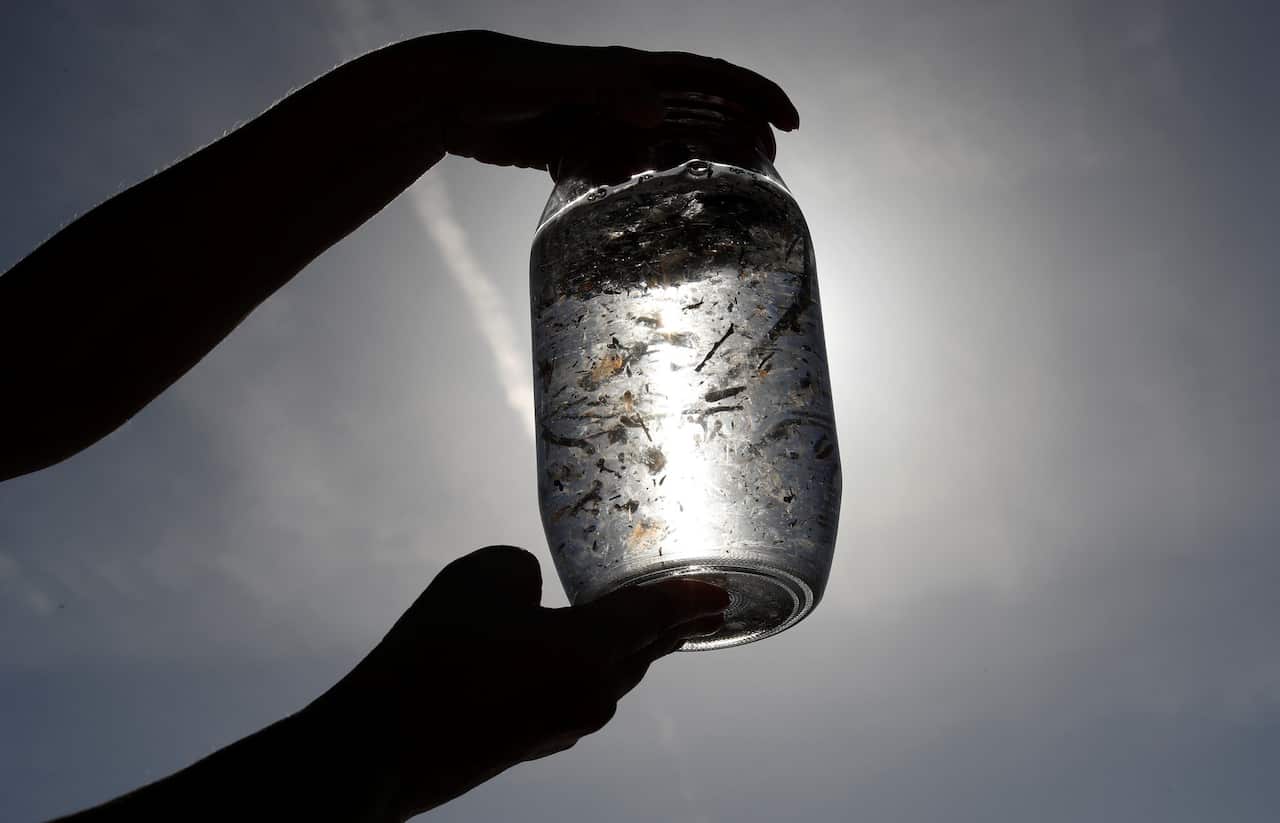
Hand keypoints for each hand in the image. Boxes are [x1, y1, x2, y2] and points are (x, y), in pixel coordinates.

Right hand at [303, 546, 729, 819]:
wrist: (385, 747)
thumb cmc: (435, 657)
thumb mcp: (483, 577)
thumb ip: (525, 573)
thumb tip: (531, 595)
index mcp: (589, 652)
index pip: (656, 615)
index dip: (691, 596)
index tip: (723, 592)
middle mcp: (590, 696)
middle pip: (642, 652)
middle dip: (671, 626)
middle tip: (701, 608)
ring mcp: (562, 727)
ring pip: (610, 679)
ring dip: (626, 650)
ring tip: (636, 628)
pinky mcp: (532, 744)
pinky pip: (576, 697)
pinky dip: (584, 671)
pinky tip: (563, 660)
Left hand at [322, 30, 798, 172]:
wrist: (453, 93)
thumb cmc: (506, 76)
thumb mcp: (560, 79)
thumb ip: (606, 89)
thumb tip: (654, 111)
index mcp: (632, 71)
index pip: (710, 75)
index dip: (755, 94)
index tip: (789, 123)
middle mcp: (624, 95)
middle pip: (699, 111)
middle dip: (740, 134)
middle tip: (770, 169)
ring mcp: (601, 122)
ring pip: (666, 144)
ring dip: (697, 164)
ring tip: (725, 194)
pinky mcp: (575, 149)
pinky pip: (621, 170)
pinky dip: (641, 188)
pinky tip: (650, 213)